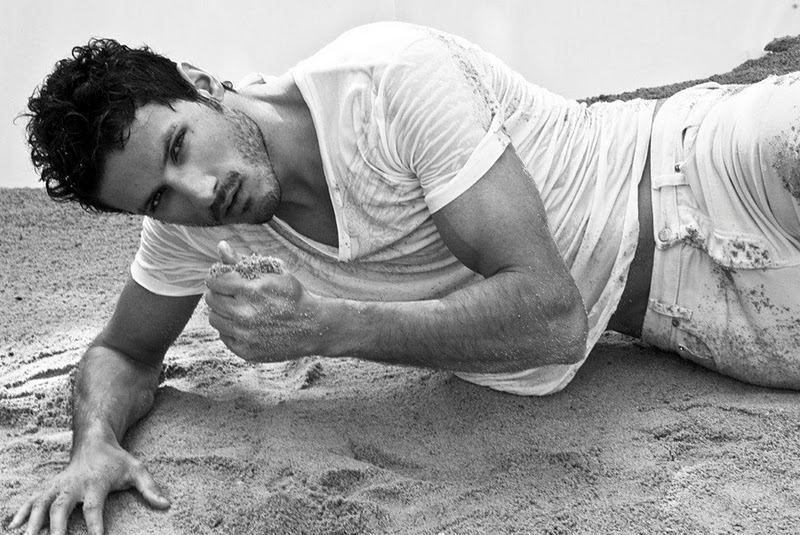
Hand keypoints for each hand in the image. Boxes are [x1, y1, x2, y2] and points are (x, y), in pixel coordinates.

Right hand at [8, 440, 168, 534]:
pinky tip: (14, 525)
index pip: (94, 507)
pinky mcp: (50, 486)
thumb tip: (166, 505)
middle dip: (55, 526)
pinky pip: (33, 499)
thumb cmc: (117, 460)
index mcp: (96, 483)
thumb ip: (150, 488)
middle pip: (61, 506)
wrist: (95, 440)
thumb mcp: (137, 470)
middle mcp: (74, 484)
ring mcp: (59, 485)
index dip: (95, 524)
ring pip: (42, 503)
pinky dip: (23, 511)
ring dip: (33, 521)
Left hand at [205, 242, 324, 361]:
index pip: (215, 281)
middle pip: (211, 300)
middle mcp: (245, 313)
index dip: (219, 278)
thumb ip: (244, 260)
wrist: (312, 327)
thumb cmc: (293, 296)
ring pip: (214, 319)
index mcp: (252, 290)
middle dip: (219, 293)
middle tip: (232, 294)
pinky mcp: (245, 351)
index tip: (226, 279)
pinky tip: (246, 325)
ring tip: (239, 309)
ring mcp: (244, 335)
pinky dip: (231, 329)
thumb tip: (221, 246)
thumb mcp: (274, 272)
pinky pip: (224, 336)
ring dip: (223, 312)